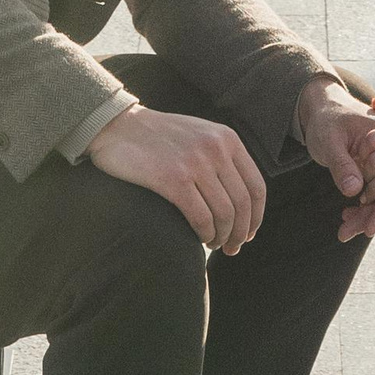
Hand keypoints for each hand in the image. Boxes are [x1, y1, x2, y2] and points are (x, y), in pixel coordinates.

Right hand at [88, 103, 266, 254]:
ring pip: (225, 214)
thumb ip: (220, 155)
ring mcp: (196, 163)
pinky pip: (201, 217)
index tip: (248, 233)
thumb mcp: (199, 134)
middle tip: (232, 248)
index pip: (256, 186)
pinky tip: (199, 238)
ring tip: (214, 244)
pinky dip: (205, 234)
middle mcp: (216, 149)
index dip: (256, 217)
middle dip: (240, 233)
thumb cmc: (157, 136)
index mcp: (227, 139)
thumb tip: (239, 195)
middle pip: (243, 204)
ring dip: (222, 237)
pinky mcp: (173, 179)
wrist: (118, 126)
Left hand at [301, 82, 374, 242]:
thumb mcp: (330, 139)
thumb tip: (353, 191)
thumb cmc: (328, 119)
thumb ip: (342, 163)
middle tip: (346, 235)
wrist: (322, 105)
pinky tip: (350, 218)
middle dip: (370, 216)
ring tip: (343, 233)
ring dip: (366, 215)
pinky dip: (365, 207)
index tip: (366, 226)